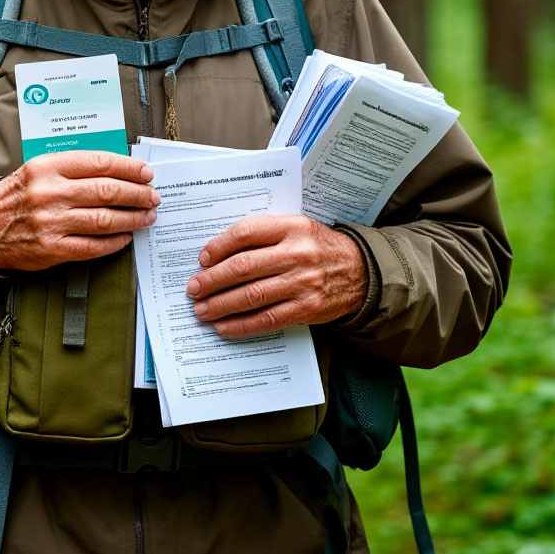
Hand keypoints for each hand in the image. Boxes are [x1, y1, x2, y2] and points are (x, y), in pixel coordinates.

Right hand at [0, 151, 158, 271]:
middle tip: (153, 196)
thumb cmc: (16, 197)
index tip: (146, 173)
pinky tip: (125, 237)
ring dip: (133, 218)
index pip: (100, 163)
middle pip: (108, 191)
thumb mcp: (38, 169)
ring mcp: (51, 222)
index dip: (129, 168)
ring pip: (105, 219)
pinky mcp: (52, 249)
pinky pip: (93, 246)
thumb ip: (73, 168)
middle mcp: (50, 193)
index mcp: (48, 167)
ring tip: (146, 217)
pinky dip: (115, 242)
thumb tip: (118, 169)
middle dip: (138, 194)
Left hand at [186, 215, 367, 336]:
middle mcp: (296, 254)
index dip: (219, 246)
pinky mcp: (306, 309)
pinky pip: (266, 319)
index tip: (202, 259)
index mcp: (291, 227)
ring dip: (221, 304)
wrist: (361, 272)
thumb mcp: (296, 229)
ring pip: (251, 295)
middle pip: (243, 267)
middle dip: (212, 280)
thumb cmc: (318, 247)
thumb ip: (264, 235)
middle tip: (193, 288)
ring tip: (202, 310)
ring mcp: (302, 283)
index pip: (246, 232)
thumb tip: (218, 253)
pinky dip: (241, 325)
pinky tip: (224, 326)